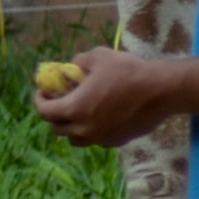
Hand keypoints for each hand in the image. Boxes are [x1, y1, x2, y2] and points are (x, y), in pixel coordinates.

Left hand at [32, 45, 177, 147]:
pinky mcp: (116, 142)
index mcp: (75, 109)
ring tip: (76, 110)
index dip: (39, 101)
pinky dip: (89, 130)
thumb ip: (77, 62)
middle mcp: (85, 129)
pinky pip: (94, 139)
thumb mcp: (97, 57)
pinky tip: (97, 115)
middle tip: (57, 100)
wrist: (160, 91)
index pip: (45, 112)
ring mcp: (101, 138)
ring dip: (70, 126)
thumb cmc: (126, 71)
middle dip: (52, 114)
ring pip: (75, 139)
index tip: (42, 92)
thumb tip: (69, 68)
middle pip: (57, 128)